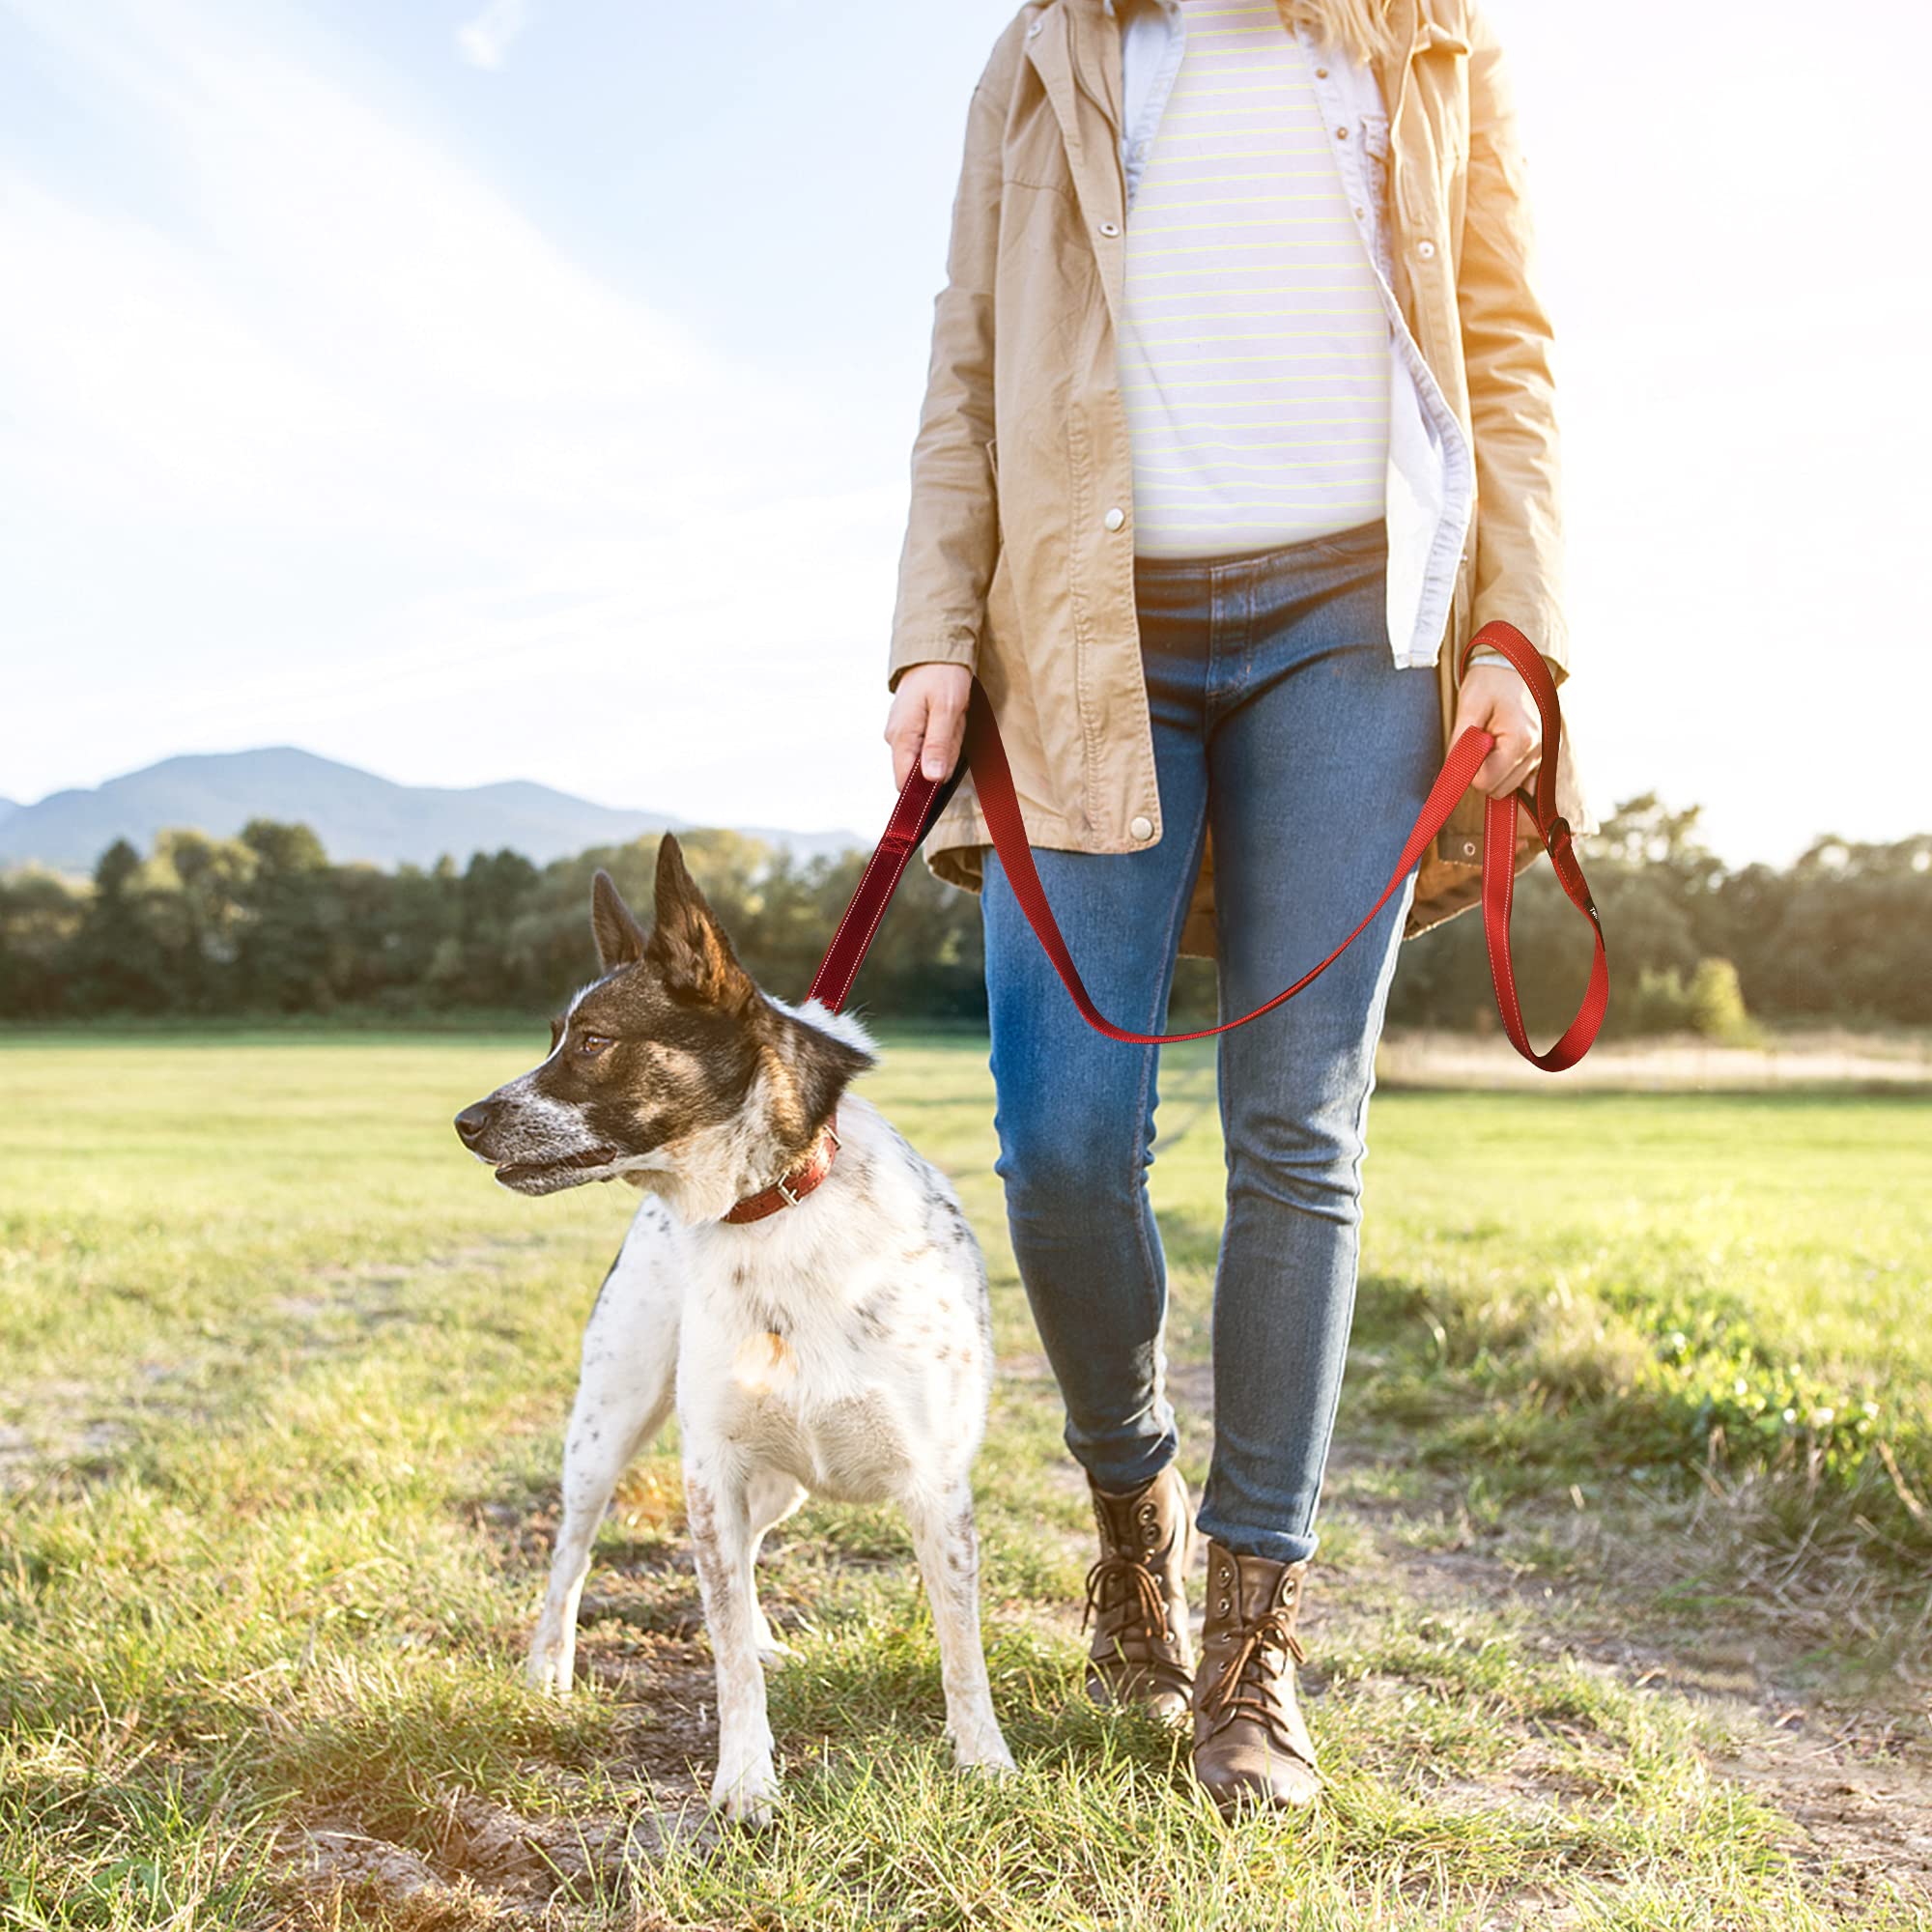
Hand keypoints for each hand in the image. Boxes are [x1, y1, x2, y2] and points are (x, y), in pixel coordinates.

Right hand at [884, 662, 972, 790]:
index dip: (925, 790)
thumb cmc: (942, 675)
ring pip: (929, 757)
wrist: (935, 650)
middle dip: (945, 758)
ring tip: (954, 719)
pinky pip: (931, 743)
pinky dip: (946, 736)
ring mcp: (902, 732)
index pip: (904, 783)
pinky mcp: (910, 727)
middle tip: (956, 729)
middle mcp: (896, 738)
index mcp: (901, 736)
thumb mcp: (947, 710)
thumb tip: (931, 779)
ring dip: (948, 745)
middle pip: (922, 771)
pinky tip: (950, 718)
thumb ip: (939, 746)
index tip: (946, 775)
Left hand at [1450, 662, 1542, 801]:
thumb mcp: (1469, 706)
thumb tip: (1454, 773)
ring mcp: (1544, 754)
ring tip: (1493, 740)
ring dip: (1495, 770)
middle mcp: (1538, 752)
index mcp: (1520, 741)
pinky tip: (1503, 750)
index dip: (1468, 770)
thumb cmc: (1491, 681)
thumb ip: (1461, 743)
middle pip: (1498, 789)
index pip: (1486, 782)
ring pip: (1510, 787)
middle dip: (1482, 772)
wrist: (1516, 663)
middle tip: (1479, 741)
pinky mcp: (1545, 754)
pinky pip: (1523, 780)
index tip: (1467, 747)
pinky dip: (1508, 770)